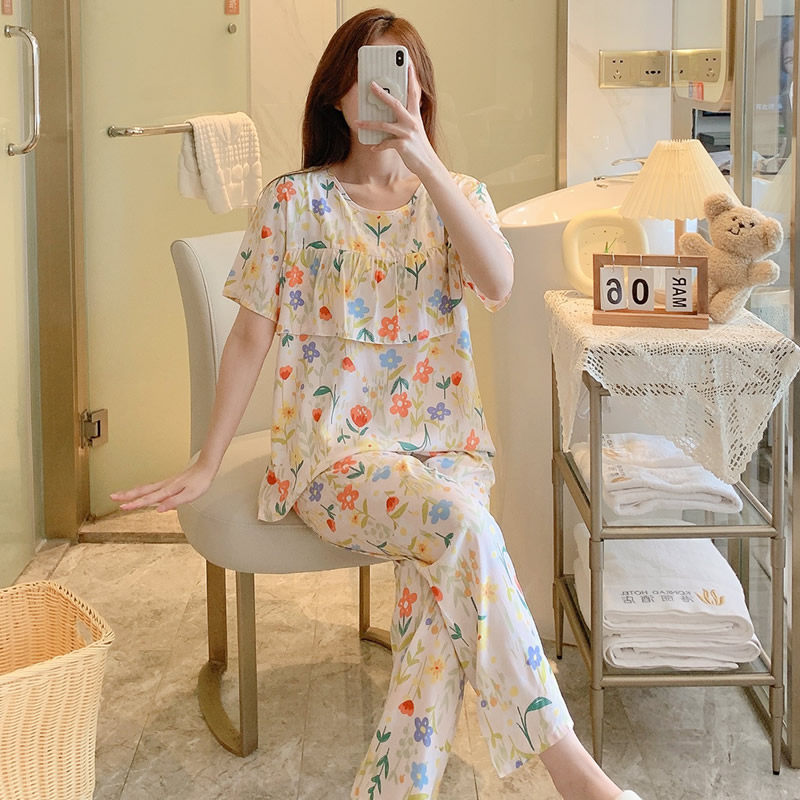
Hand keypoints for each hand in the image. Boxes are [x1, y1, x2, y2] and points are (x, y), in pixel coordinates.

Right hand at [110, 460, 216, 512]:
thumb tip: (158, 509)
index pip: (148, 499)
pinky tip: (142, 491)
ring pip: (145, 488)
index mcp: (168, 490)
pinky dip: (142, 489)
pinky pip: (152, 486)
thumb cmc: (200, 481)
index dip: (135, 504)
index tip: (122, 507)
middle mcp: (165, 486)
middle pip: (142, 491)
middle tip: (112, 497)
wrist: (206, 467)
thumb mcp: (190, 495)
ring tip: (121, 494)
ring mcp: (166, 483)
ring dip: (133, 491)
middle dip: (127, 495)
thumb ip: (174, 502)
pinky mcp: (170, 482)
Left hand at [357, 60, 440, 176]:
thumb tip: (388, 113)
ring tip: (357, 123)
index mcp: (415, 115)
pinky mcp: (403, 146)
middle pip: (395, 104)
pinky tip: (372, 147)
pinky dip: (378, 145)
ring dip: (369, 124)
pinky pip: (386, 143)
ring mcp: (407, 134)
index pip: (414, 92)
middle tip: (370, 85)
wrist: (427, 165)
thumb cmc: (418, 147)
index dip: (411, 77)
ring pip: (384, 125)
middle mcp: (412, 122)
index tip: (407, 63)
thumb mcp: (414, 130)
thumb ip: (405, 120)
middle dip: (382, 94)